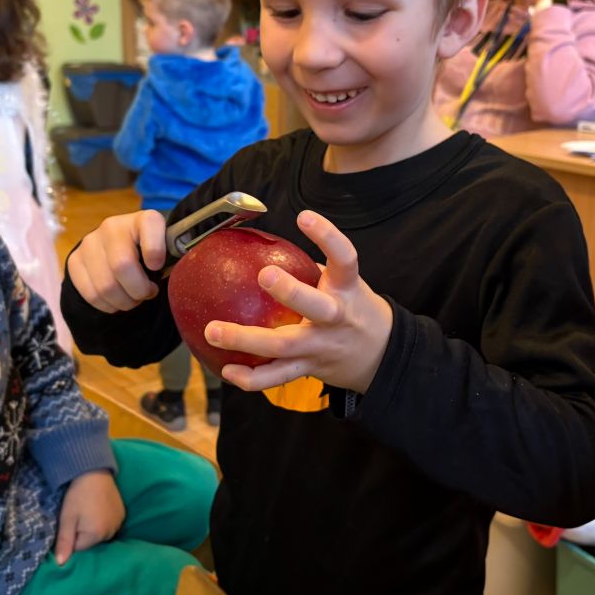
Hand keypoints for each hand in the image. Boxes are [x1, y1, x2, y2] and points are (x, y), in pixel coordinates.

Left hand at [54, 469, 124, 563]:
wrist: (93, 471)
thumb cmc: (77, 495)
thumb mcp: (67, 518)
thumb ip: (64, 542)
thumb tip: (61, 564)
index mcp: (97, 535)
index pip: (79, 548)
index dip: (71, 536)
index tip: (70, 520)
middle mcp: (111, 531)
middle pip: (91, 542)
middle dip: (82, 533)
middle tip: (78, 514)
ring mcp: (119, 522)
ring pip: (100, 534)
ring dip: (93, 527)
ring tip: (88, 510)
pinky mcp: (122, 513)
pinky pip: (109, 525)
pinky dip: (103, 520)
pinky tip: (98, 507)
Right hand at [67, 209, 167, 312]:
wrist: (114, 249)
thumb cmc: (149, 253)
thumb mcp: (165, 250)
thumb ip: (173, 258)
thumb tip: (177, 276)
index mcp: (143, 219)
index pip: (150, 225)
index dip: (155, 250)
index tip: (157, 267)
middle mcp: (113, 226)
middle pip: (122, 266)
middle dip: (138, 290)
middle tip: (147, 293)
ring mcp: (90, 242)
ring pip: (105, 286)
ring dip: (124, 302)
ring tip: (132, 298)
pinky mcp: (75, 260)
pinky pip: (91, 294)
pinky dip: (107, 305)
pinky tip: (116, 299)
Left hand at [205, 211, 392, 394]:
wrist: (381, 355)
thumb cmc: (351, 307)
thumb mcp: (343, 282)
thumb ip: (310, 267)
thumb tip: (261, 243)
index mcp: (346, 288)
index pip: (344, 258)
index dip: (328, 236)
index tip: (305, 217)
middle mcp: (336, 317)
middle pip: (316, 307)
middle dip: (290, 292)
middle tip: (264, 275)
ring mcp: (322, 346)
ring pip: (285, 348)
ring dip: (246, 340)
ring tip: (213, 331)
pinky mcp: (310, 369)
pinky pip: (278, 376)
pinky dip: (252, 378)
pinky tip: (227, 370)